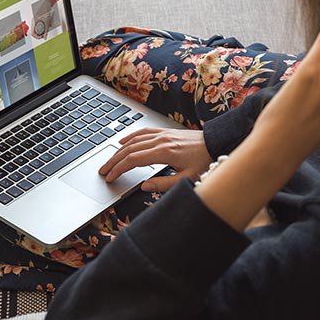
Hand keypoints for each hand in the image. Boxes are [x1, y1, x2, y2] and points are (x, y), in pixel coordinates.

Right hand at [98, 128, 212, 190]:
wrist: (217, 143)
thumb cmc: (205, 161)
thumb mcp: (186, 179)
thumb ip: (164, 184)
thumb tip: (144, 186)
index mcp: (164, 153)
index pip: (133, 160)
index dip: (119, 169)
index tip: (110, 177)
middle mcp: (160, 141)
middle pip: (129, 150)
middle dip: (113, 161)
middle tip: (103, 171)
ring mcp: (162, 134)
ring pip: (134, 140)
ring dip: (118, 150)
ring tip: (109, 160)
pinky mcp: (165, 132)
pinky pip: (143, 132)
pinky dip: (130, 137)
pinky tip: (123, 142)